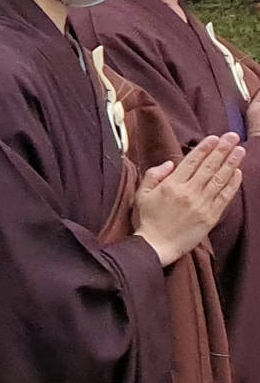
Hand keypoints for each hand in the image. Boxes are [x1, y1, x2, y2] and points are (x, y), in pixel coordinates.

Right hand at [135, 134, 246, 265]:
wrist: (157, 246)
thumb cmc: (147, 220)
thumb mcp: (142, 194)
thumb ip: (154, 175)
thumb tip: (171, 163)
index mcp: (172, 185)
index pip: (192, 162)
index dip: (204, 148)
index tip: (214, 137)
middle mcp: (189, 192)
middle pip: (209, 167)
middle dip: (222, 150)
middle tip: (232, 137)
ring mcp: (202, 204)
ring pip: (220, 179)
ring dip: (231, 163)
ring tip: (240, 150)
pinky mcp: (211, 216)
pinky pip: (225, 197)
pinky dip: (232, 184)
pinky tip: (238, 173)